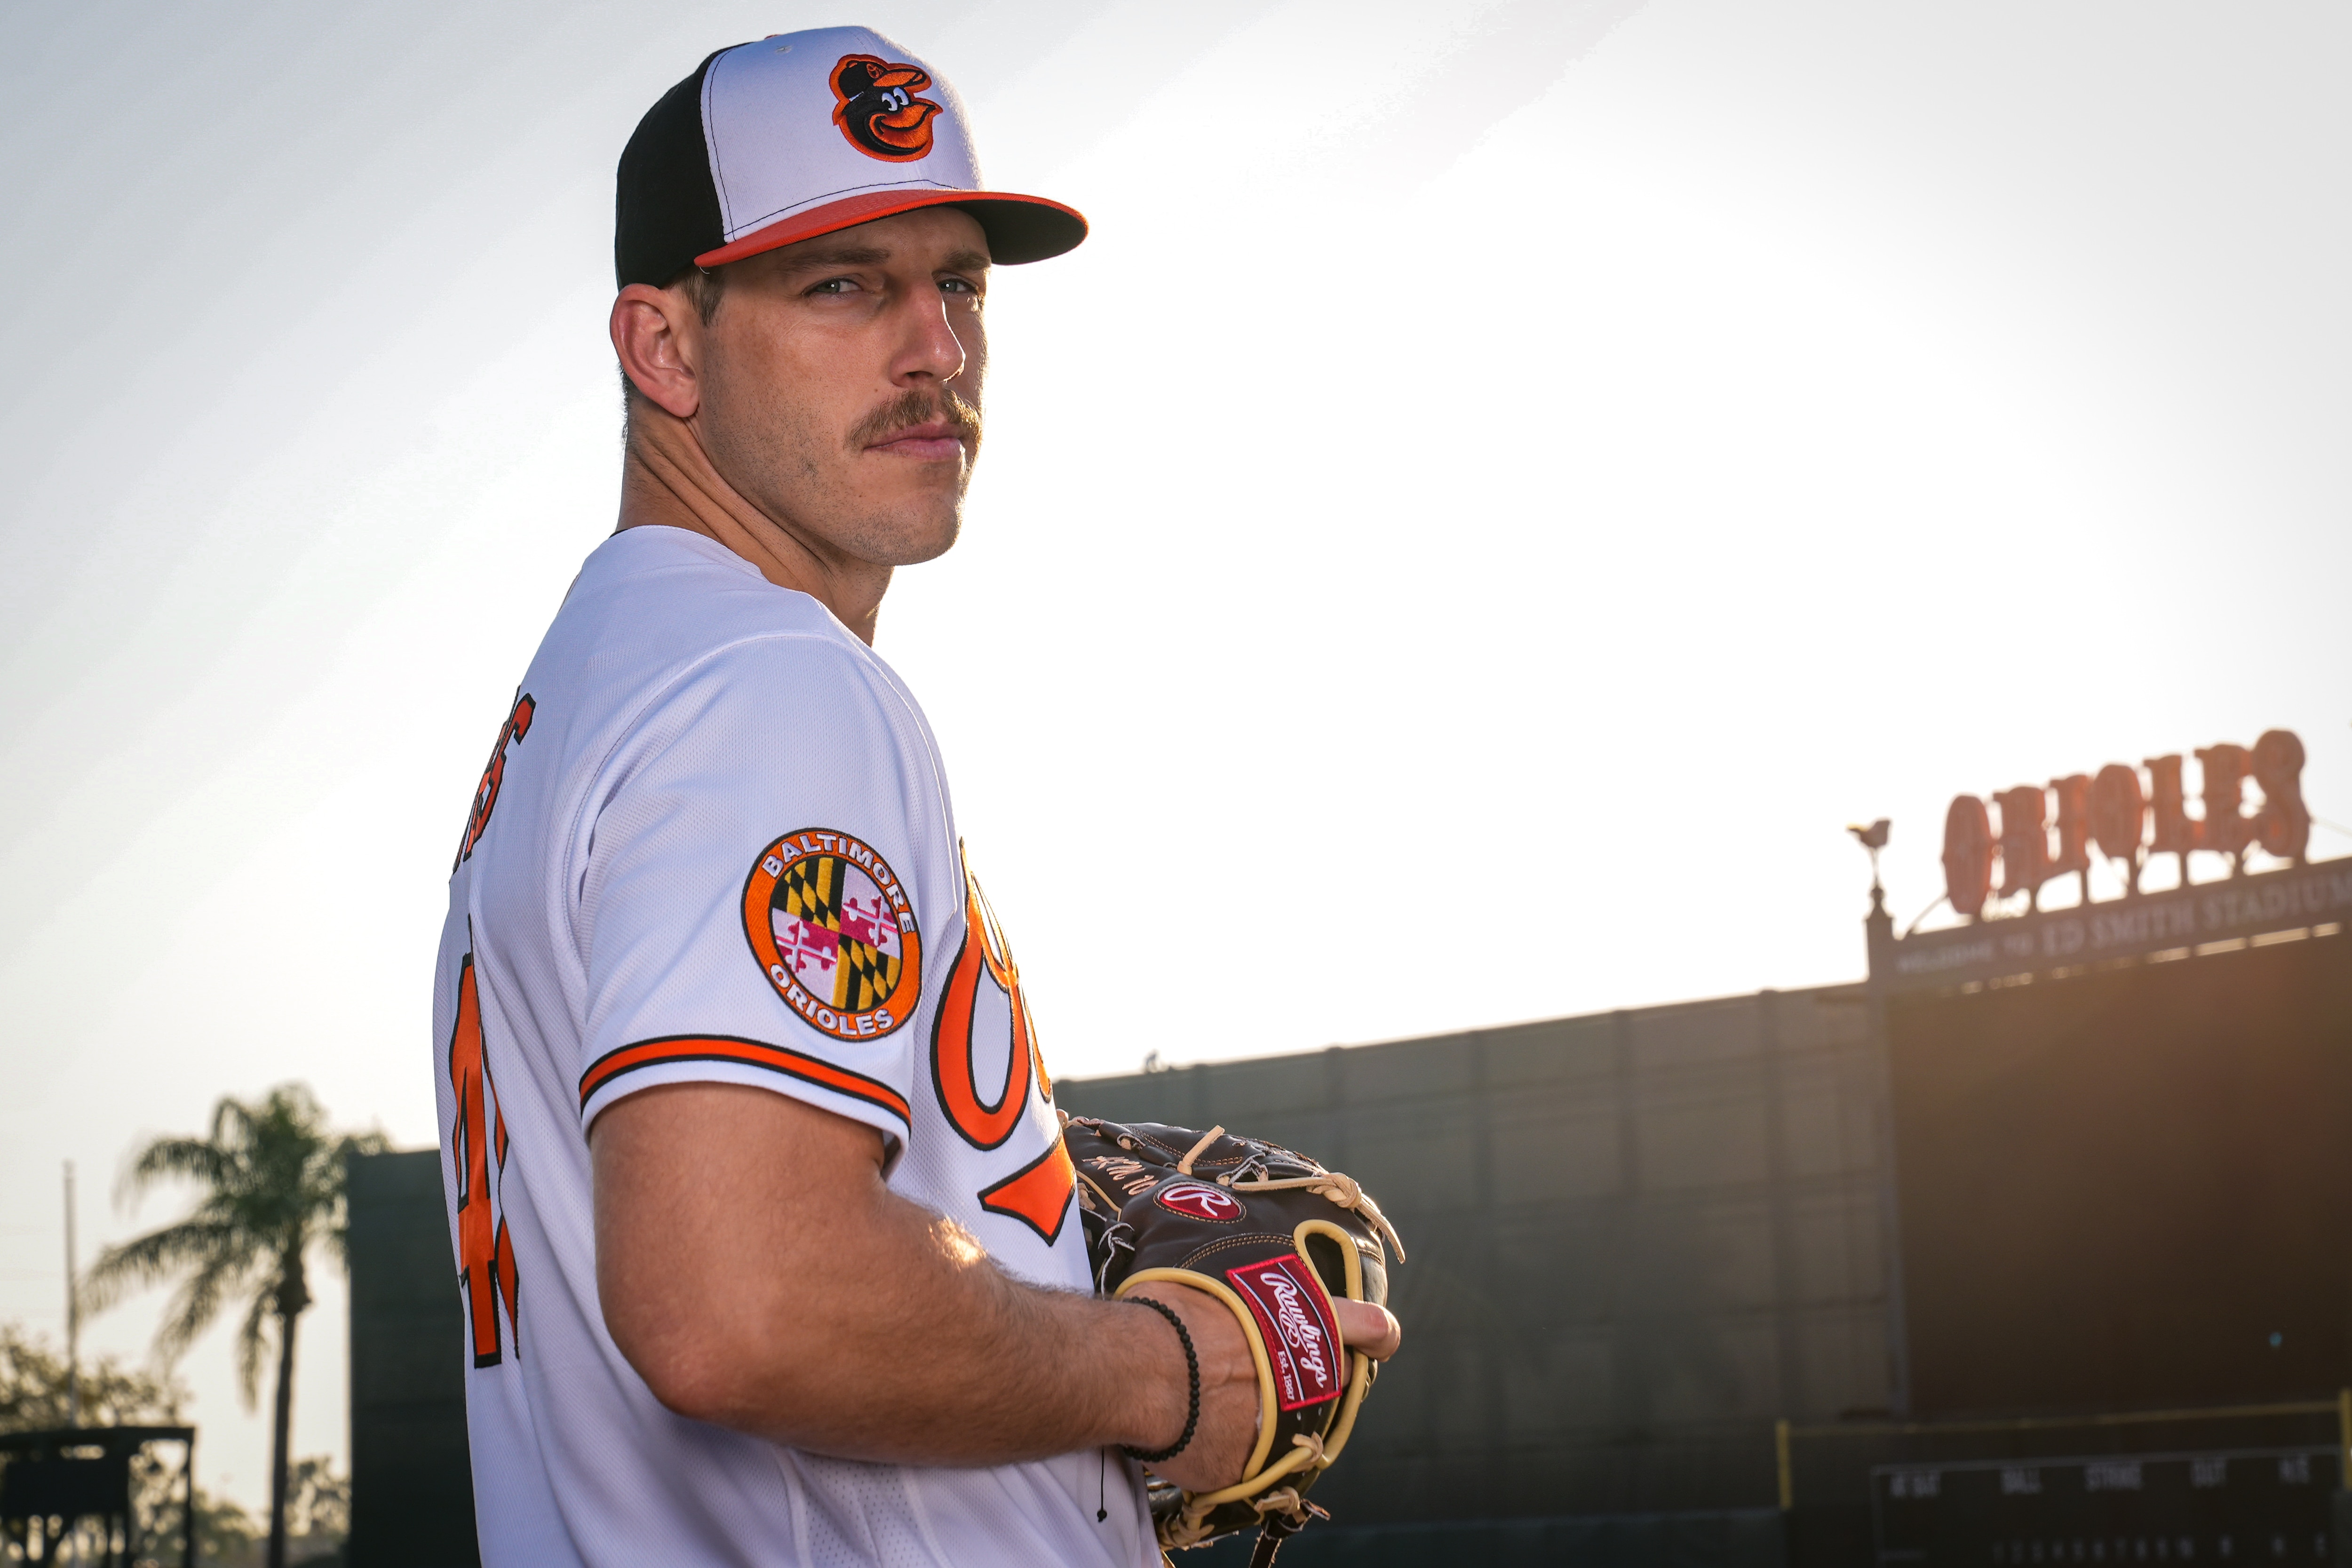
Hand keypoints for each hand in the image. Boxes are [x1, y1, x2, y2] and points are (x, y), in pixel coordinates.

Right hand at [1122, 1286, 1403, 1493]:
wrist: (1138, 1369)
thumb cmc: (1169, 1313)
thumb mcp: (1213, 1281)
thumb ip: (1241, 1296)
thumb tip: (1224, 1299)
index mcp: (1301, 1325)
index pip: (1367, 1326)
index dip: (1375, 1333)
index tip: (1379, 1337)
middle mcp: (1301, 1378)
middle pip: (1330, 1379)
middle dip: (1307, 1374)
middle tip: (1263, 1366)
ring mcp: (1278, 1428)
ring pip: (1290, 1425)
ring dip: (1262, 1414)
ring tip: (1215, 1400)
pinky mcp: (1244, 1469)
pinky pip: (1241, 1461)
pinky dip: (1219, 1449)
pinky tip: (1189, 1432)